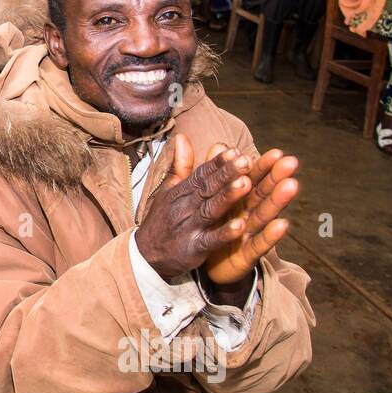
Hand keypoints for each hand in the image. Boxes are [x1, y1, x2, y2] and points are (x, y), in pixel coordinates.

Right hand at [134, 135, 253, 281]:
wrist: (145, 256)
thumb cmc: (162, 220)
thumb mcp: (168, 190)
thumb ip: (181, 165)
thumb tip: (182, 136)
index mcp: (181, 192)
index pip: (201, 174)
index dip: (218, 163)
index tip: (235, 151)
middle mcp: (185, 207)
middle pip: (208, 188)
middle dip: (227, 173)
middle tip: (246, 160)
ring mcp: (189, 227)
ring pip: (210, 209)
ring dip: (228, 197)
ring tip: (246, 183)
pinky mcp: (193, 248)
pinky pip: (210, 240)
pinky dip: (224, 233)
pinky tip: (240, 226)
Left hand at [200, 143, 299, 283]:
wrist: (203, 263)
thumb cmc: (210, 227)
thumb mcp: (207, 198)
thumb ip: (210, 171)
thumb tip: (218, 144)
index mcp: (236, 199)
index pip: (250, 179)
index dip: (262, 167)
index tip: (276, 152)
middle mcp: (246, 214)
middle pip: (262, 193)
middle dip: (276, 178)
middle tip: (291, 162)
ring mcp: (249, 234)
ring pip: (264, 215)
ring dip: (277, 201)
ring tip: (291, 185)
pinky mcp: (247, 255)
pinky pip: (258, 244)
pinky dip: (269, 235)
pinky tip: (282, 224)